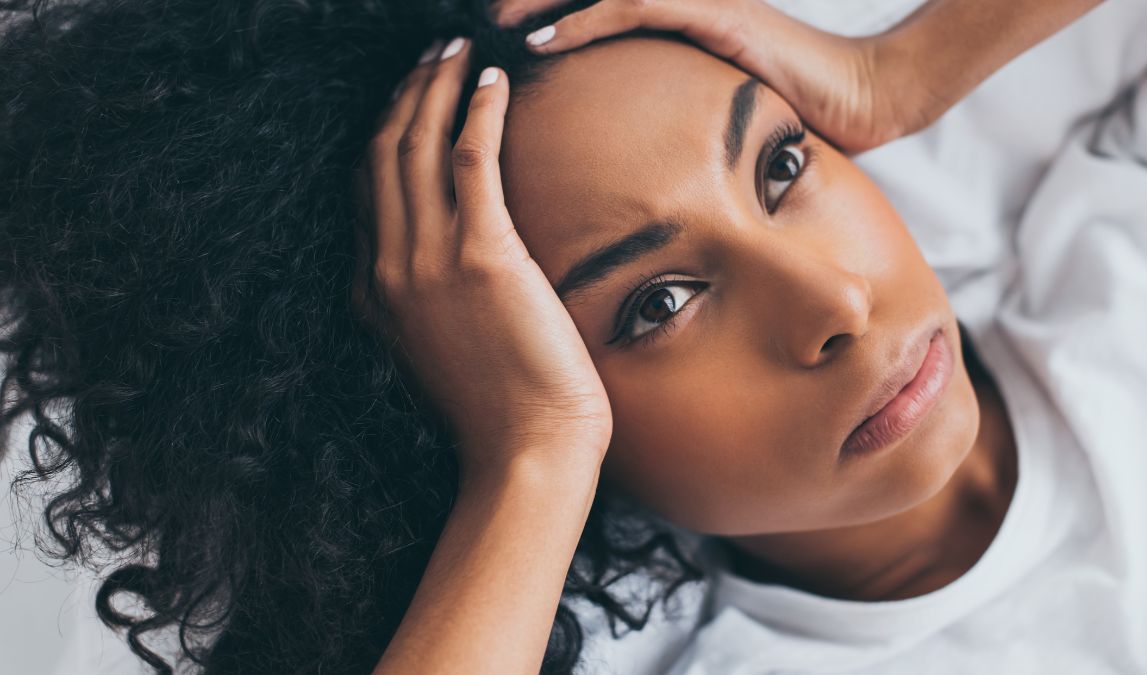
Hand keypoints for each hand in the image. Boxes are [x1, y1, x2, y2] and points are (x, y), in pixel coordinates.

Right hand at [352, 38, 612, 481]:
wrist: (525, 453)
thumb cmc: (496, 410)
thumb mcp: (436, 351)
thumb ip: (425, 302)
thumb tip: (447, 264)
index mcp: (373, 291)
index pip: (366, 188)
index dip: (384, 131)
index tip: (406, 95)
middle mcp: (389, 269)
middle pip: (385, 154)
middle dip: (405, 92)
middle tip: (431, 51)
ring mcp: (429, 262)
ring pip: (419, 147)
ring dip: (436, 86)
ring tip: (456, 47)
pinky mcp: (483, 258)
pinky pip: (471, 161)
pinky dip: (477, 113)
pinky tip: (490, 82)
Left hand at [491, 0, 925, 154]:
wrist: (868, 97)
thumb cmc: (801, 111)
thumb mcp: (719, 113)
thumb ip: (672, 113)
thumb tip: (634, 150)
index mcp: (673, 23)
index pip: (592, 11)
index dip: (539, 20)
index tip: (485, 47)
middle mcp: (676, 2)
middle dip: (523, 6)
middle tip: (466, 30)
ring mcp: (693, 1)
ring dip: (534, 6)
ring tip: (484, 28)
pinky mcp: (710, 12)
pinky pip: (628, 7)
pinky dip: (577, 24)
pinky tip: (536, 42)